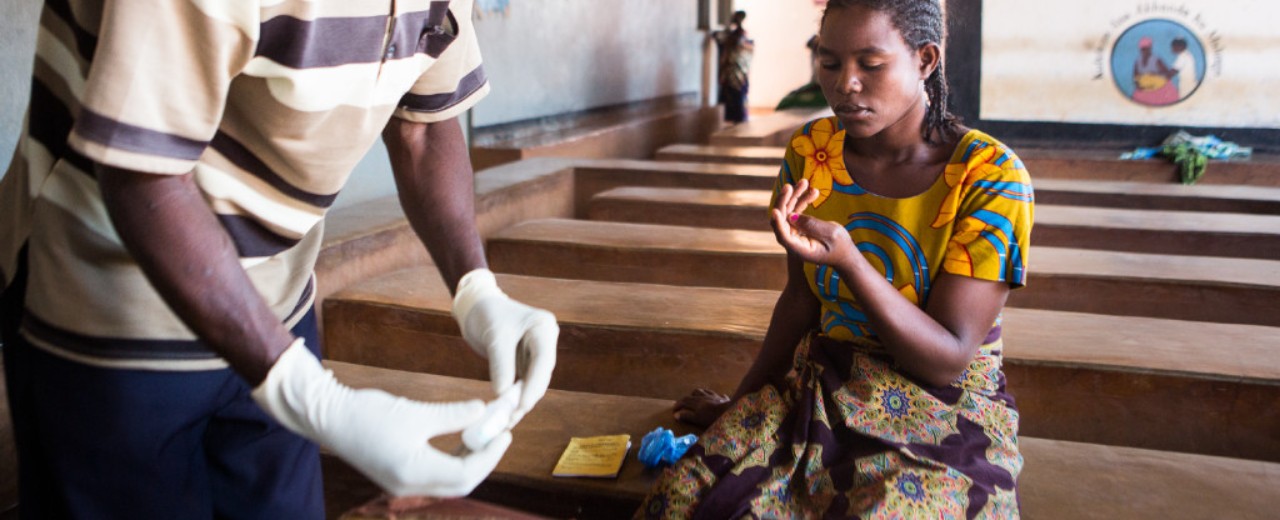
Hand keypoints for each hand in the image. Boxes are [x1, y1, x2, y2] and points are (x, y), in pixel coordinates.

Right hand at [252, 339, 510, 496]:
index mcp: (413, 472)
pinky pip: (434, 476)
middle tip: (500, 435)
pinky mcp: (396, 476)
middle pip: (460, 484)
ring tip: (484, 436)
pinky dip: (452, 461)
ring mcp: (401, 484)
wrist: (327, 416)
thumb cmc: (368, 412)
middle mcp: (408, 486)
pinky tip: (461, 441)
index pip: (466, 474)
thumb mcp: (415, 412)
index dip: (490, 455)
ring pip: (448, 482)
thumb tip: (484, 412)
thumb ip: (452, 415)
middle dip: (484, 460)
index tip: (504, 432)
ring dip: (469, 461)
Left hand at [452, 269, 557, 425]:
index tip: (522, 406)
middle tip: (511, 419)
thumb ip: (501, 365)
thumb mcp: (494, 336)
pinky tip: (504, 412)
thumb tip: (503, 395)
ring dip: (520, 401)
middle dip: (526, 397)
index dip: (534, 386)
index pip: (543, 361)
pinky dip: (513, 396)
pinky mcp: (526, 361)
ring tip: (506, 420)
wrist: (477, 306)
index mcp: (543, 328)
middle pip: (541, 375)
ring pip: (532, 382)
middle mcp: (545, 341)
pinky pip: (522, 382)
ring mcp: (537, 352)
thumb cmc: (486, 313)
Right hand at [673, 388, 731, 427]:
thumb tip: (676, 415)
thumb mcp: (697, 418)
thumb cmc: (713, 417)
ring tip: (697, 397)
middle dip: (687, 398)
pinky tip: (717, 398)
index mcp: (697, 402)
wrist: (730, 411)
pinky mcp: (724, 399)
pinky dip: (715, 396)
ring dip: (699, 393)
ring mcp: (715, 397)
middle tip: (683, 403)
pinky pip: (718, 395)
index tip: (673, 409)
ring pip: (705, 391)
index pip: (685, 400)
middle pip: (694, 394)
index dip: (678, 404)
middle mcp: (705, 397)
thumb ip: (687, 416)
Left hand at [771, 179, 856, 265]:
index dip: (778, 223)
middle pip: (781, 220)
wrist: (845, 253)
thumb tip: (791, 216)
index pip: (783, 236)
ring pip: (788, 212)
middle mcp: (793, 241)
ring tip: (805, 181)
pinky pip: (796, 212)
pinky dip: (803, 201)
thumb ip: (811, 225)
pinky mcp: (798, 227)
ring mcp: (794, 234)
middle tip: (789, 186)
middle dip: (785, 202)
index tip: (776, 210)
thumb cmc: (840, 247)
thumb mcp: (830, 234)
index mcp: (799, 249)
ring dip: (795, 197)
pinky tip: (814, 191)